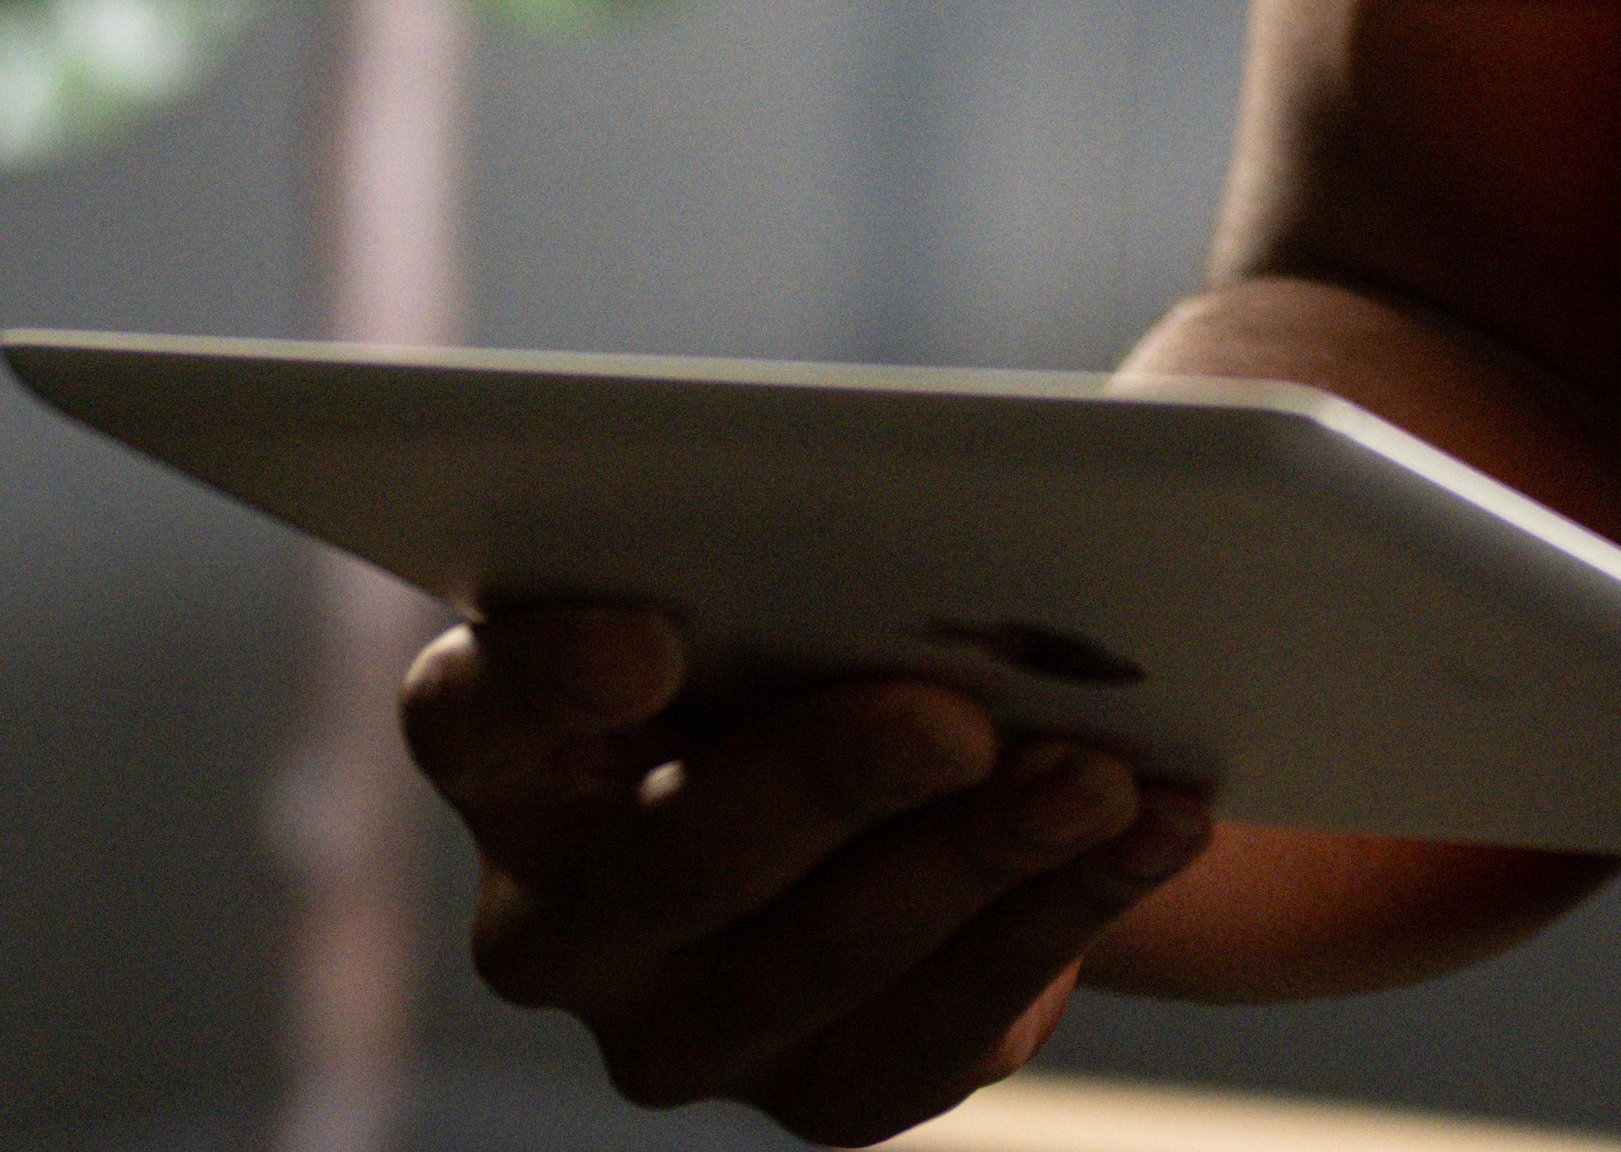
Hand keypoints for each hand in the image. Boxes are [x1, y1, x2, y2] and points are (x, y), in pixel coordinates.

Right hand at [405, 598, 1223, 1138]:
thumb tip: (948, 529)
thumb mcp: (786, 561)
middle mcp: (557, 915)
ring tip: (1101, 772)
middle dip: (826, 779)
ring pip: (822, 956)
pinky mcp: (825, 1092)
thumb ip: (798, 542)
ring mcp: (679, 1028)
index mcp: (504, 747)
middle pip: (670, 861)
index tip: (654, 628)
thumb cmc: (823, 608)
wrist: (921, 756)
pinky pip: (941, 1033)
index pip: (469, 715)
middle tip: (958, 713)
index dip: (546, 678)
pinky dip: (1060, 919)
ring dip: (978, 856)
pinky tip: (1151, 833)